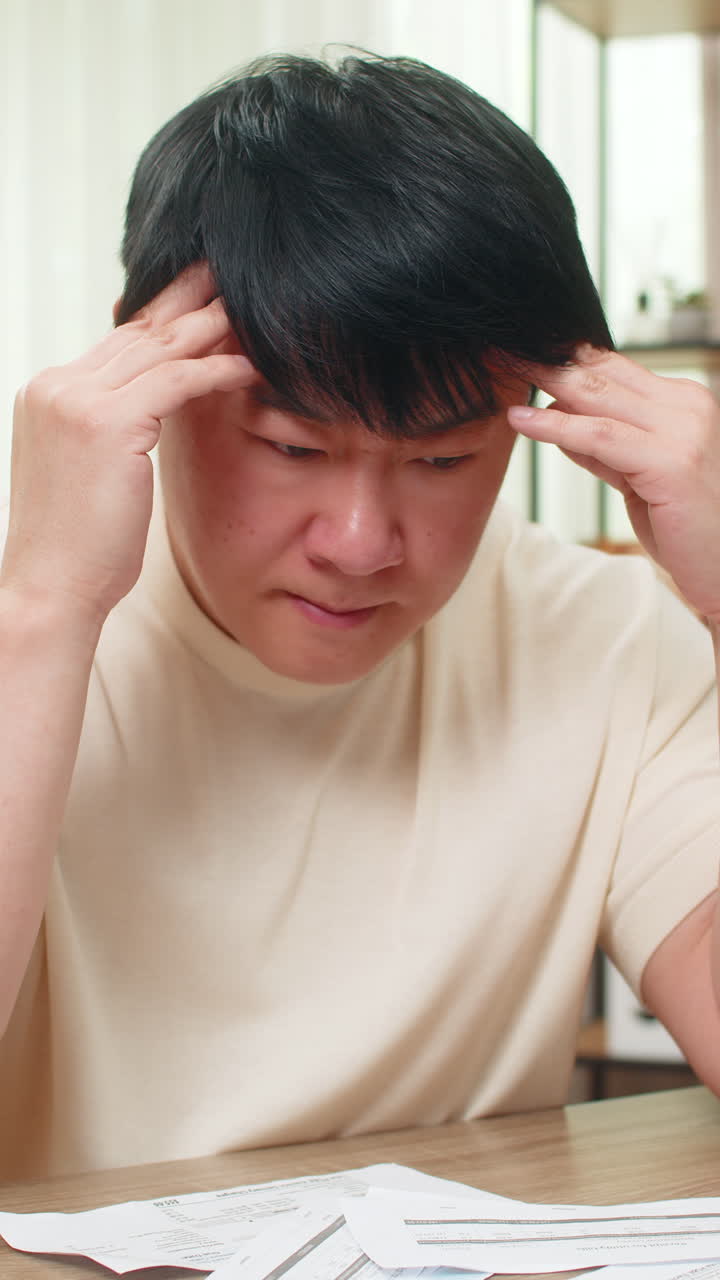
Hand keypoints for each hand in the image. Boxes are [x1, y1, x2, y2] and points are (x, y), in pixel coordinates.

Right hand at [2, 264, 251, 628]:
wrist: (52, 588)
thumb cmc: (79, 548)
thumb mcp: (92, 473)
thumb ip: (114, 431)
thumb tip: (153, 415)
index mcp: (50, 394)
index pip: (117, 342)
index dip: (164, 317)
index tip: (202, 296)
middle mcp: (58, 387)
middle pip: (138, 332)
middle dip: (189, 302)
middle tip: (230, 275)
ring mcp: (77, 401)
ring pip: (158, 349)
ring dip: (210, 326)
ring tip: (251, 309)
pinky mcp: (106, 424)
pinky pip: (174, 382)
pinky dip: (215, 371)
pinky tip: (249, 365)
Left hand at [507, 347, 719, 624]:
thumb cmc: (687, 529)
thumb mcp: (637, 477)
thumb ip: (604, 447)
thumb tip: (559, 418)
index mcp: (683, 403)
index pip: (614, 368)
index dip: (565, 357)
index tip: (522, 350)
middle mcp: (687, 406)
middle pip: (603, 373)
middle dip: (547, 360)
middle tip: (501, 349)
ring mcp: (683, 431)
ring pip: (599, 398)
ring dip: (544, 382)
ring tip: (503, 370)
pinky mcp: (671, 462)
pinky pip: (601, 436)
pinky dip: (556, 426)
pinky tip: (523, 419)